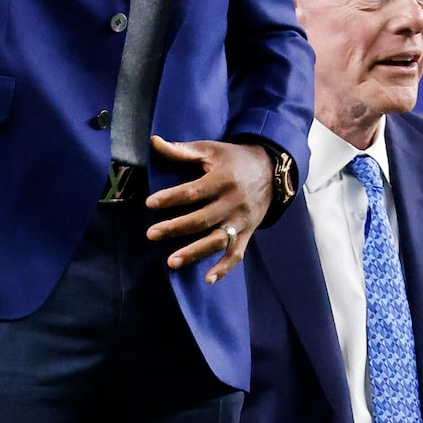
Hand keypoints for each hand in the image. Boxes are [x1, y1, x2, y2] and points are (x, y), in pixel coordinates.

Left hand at [145, 137, 270, 281]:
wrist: (272, 170)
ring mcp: (241, 220)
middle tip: (151, 234)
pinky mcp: (248, 233)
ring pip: (218, 241)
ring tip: (171, 262)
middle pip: (202, 219)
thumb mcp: (211, 150)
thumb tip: (154, 142)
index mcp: (223, 179)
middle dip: (175, 228)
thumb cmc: (234, 159)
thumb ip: (182, 151)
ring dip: (195, 253)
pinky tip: (208, 279)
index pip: (194, 192)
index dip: (171, 198)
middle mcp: (233, 202)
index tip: (150, 203)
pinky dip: (224, 268)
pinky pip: (237, 254)